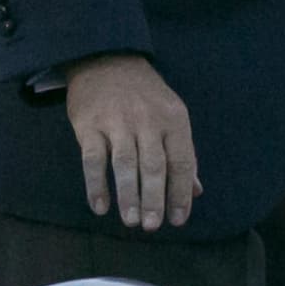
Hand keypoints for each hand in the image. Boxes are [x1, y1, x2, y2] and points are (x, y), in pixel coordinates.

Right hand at [65, 53, 201, 229]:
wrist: (106, 59)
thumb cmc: (144, 94)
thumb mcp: (172, 114)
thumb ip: (183, 152)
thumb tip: (195, 191)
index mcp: (173, 119)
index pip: (181, 161)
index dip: (181, 193)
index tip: (178, 219)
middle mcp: (147, 121)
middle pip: (154, 166)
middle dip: (155, 199)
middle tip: (153, 226)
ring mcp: (117, 122)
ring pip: (125, 164)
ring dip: (129, 195)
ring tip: (132, 221)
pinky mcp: (90, 125)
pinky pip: (93, 159)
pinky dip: (96, 185)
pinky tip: (100, 206)